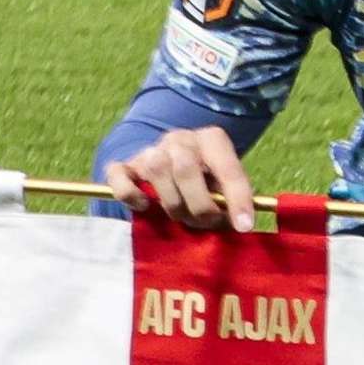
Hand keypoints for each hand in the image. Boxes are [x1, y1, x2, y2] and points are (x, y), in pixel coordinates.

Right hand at [100, 122, 256, 227]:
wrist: (167, 165)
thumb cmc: (204, 180)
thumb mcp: (223, 184)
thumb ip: (229, 199)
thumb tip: (240, 224)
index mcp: (212, 139)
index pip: (228, 167)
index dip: (238, 199)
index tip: (244, 226)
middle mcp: (181, 139)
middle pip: (187, 168)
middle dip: (200, 205)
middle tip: (206, 223)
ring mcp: (150, 149)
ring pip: (156, 170)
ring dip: (172, 203)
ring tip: (181, 217)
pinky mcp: (123, 165)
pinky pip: (119, 177)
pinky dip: (131, 195)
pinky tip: (145, 206)